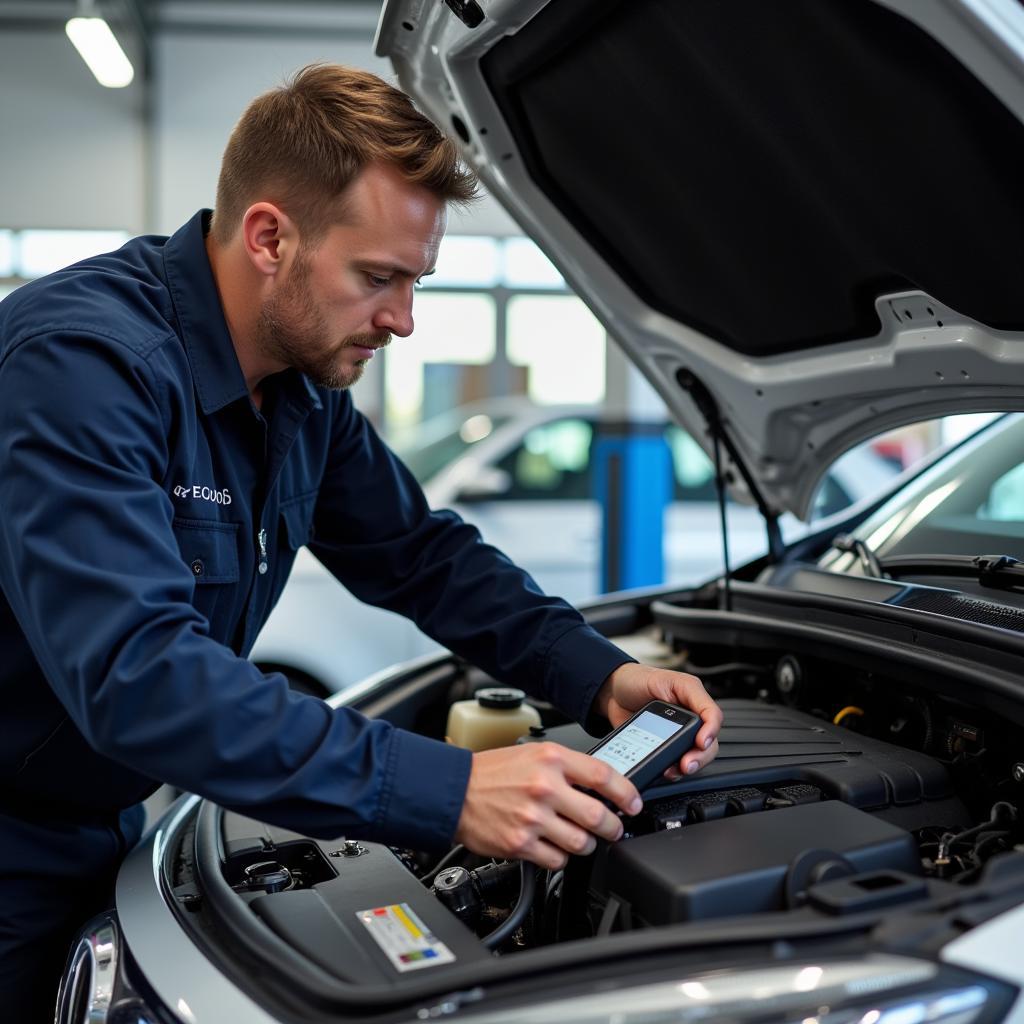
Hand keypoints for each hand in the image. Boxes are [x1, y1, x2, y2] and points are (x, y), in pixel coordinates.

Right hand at [453, 742, 642, 869]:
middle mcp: (544, 787)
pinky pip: (557, 860)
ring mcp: (533, 818)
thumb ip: (567, 768)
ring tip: (579, 838)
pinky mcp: (521, 844)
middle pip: (598, 816)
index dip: (626, 793)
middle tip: (613, 828)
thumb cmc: (493, 772)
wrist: (455, 791)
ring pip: (581, 843)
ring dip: (586, 845)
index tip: (633, 804)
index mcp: (551, 759)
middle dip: (613, 827)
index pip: (603, 775)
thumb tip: (600, 787)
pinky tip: (553, 846)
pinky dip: (560, 858)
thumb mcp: (533, 754)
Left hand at [595, 662, 721, 777]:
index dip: (710, 732)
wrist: (611, 694)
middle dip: (699, 757)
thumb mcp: (665, 679)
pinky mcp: (662, 747)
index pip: (714, 718)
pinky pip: (673, 764)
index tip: (700, 743)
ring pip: (692, 757)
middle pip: (708, 744)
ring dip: (684, 767)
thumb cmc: (637, 680)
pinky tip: (662, 769)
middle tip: (686, 764)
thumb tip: (701, 723)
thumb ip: (688, 693)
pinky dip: (670, 771)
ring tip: (671, 770)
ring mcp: (676, 736)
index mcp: (693, 700)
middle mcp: (689, 720)